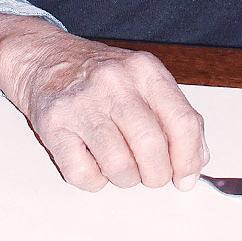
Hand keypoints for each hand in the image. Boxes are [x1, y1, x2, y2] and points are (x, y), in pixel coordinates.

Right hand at [0, 15, 207, 191]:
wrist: (45, 59)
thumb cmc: (101, 78)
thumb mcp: (144, 82)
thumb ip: (175, 117)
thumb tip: (196, 163)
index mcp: (145, 70)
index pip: (183, 121)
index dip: (189, 158)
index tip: (185, 177)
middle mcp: (114, 82)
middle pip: (152, 148)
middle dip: (157, 175)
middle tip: (151, 175)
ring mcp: (82, 103)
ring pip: (120, 167)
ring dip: (125, 179)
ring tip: (119, 164)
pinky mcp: (53, 125)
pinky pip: (85, 176)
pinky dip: (94, 181)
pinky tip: (93, 160)